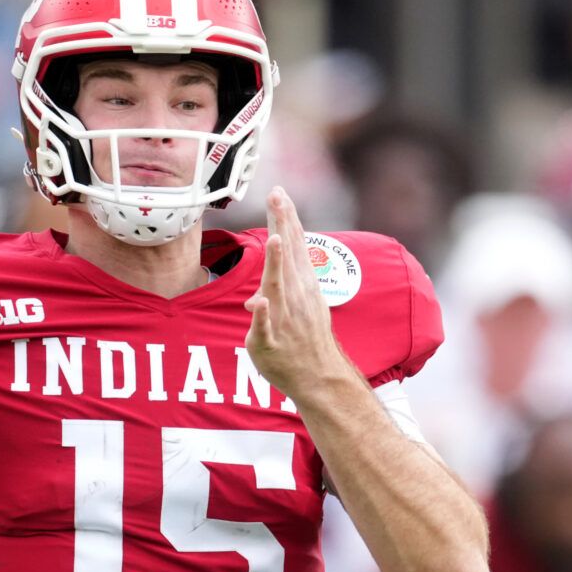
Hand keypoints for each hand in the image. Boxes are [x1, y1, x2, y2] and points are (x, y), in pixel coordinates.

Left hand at [244, 187, 350, 400]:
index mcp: (302, 286)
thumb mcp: (292, 314)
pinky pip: (266, 328)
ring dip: (278, 263)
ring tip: (277, 238)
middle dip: (283, 225)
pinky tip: (259, 302)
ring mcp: (285, 319)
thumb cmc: (304, 344)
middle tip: (277, 195)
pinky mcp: (271, 342)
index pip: (294, 246)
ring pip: (279, 287)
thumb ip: (274, 300)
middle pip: (289, 256)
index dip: (286, 219)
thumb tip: (253, 300)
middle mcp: (296, 297)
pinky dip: (263, 315)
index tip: (279, 193)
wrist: (318, 378)